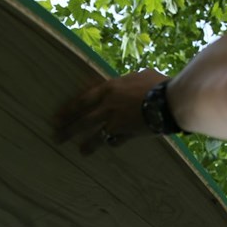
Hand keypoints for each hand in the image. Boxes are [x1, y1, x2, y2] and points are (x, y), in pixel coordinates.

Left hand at [54, 68, 168, 154]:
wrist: (169, 101)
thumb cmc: (158, 84)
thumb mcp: (141, 75)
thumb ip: (130, 80)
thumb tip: (132, 79)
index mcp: (109, 88)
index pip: (82, 100)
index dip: (69, 109)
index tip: (57, 116)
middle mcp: (108, 105)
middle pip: (82, 119)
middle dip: (68, 128)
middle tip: (56, 136)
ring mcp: (115, 121)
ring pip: (95, 134)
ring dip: (86, 143)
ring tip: (80, 151)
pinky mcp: (126, 133)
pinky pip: (115, 140)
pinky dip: (112, 143)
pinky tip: (109, 146)